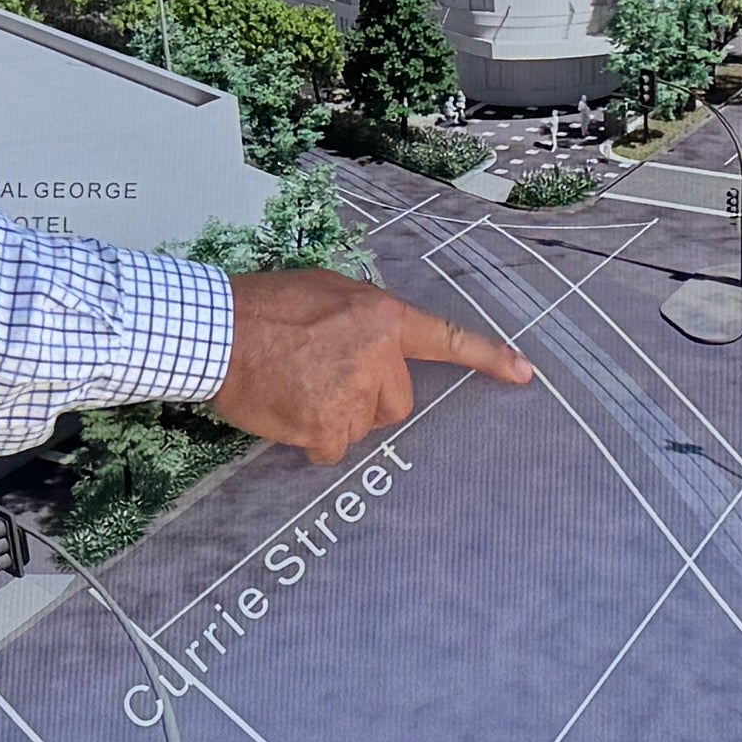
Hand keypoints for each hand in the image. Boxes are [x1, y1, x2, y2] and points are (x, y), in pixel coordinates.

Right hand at [211, 269, 533, 458]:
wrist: (217, 331)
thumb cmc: (262, 307)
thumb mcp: (326, 292)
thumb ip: (363, 320)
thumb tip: (374, 345)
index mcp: (381, 317)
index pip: (444, 340)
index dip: (487, 357)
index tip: (524, 374)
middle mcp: (377, 356)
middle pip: (395, 402)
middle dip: (365, 399)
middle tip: (321, 377)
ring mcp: (355, 394)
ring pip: (361, 427)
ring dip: (333, 417)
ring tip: (295, 386)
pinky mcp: (329, 428)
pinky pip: (333, 449)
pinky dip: (311, 438)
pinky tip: (287, 409)